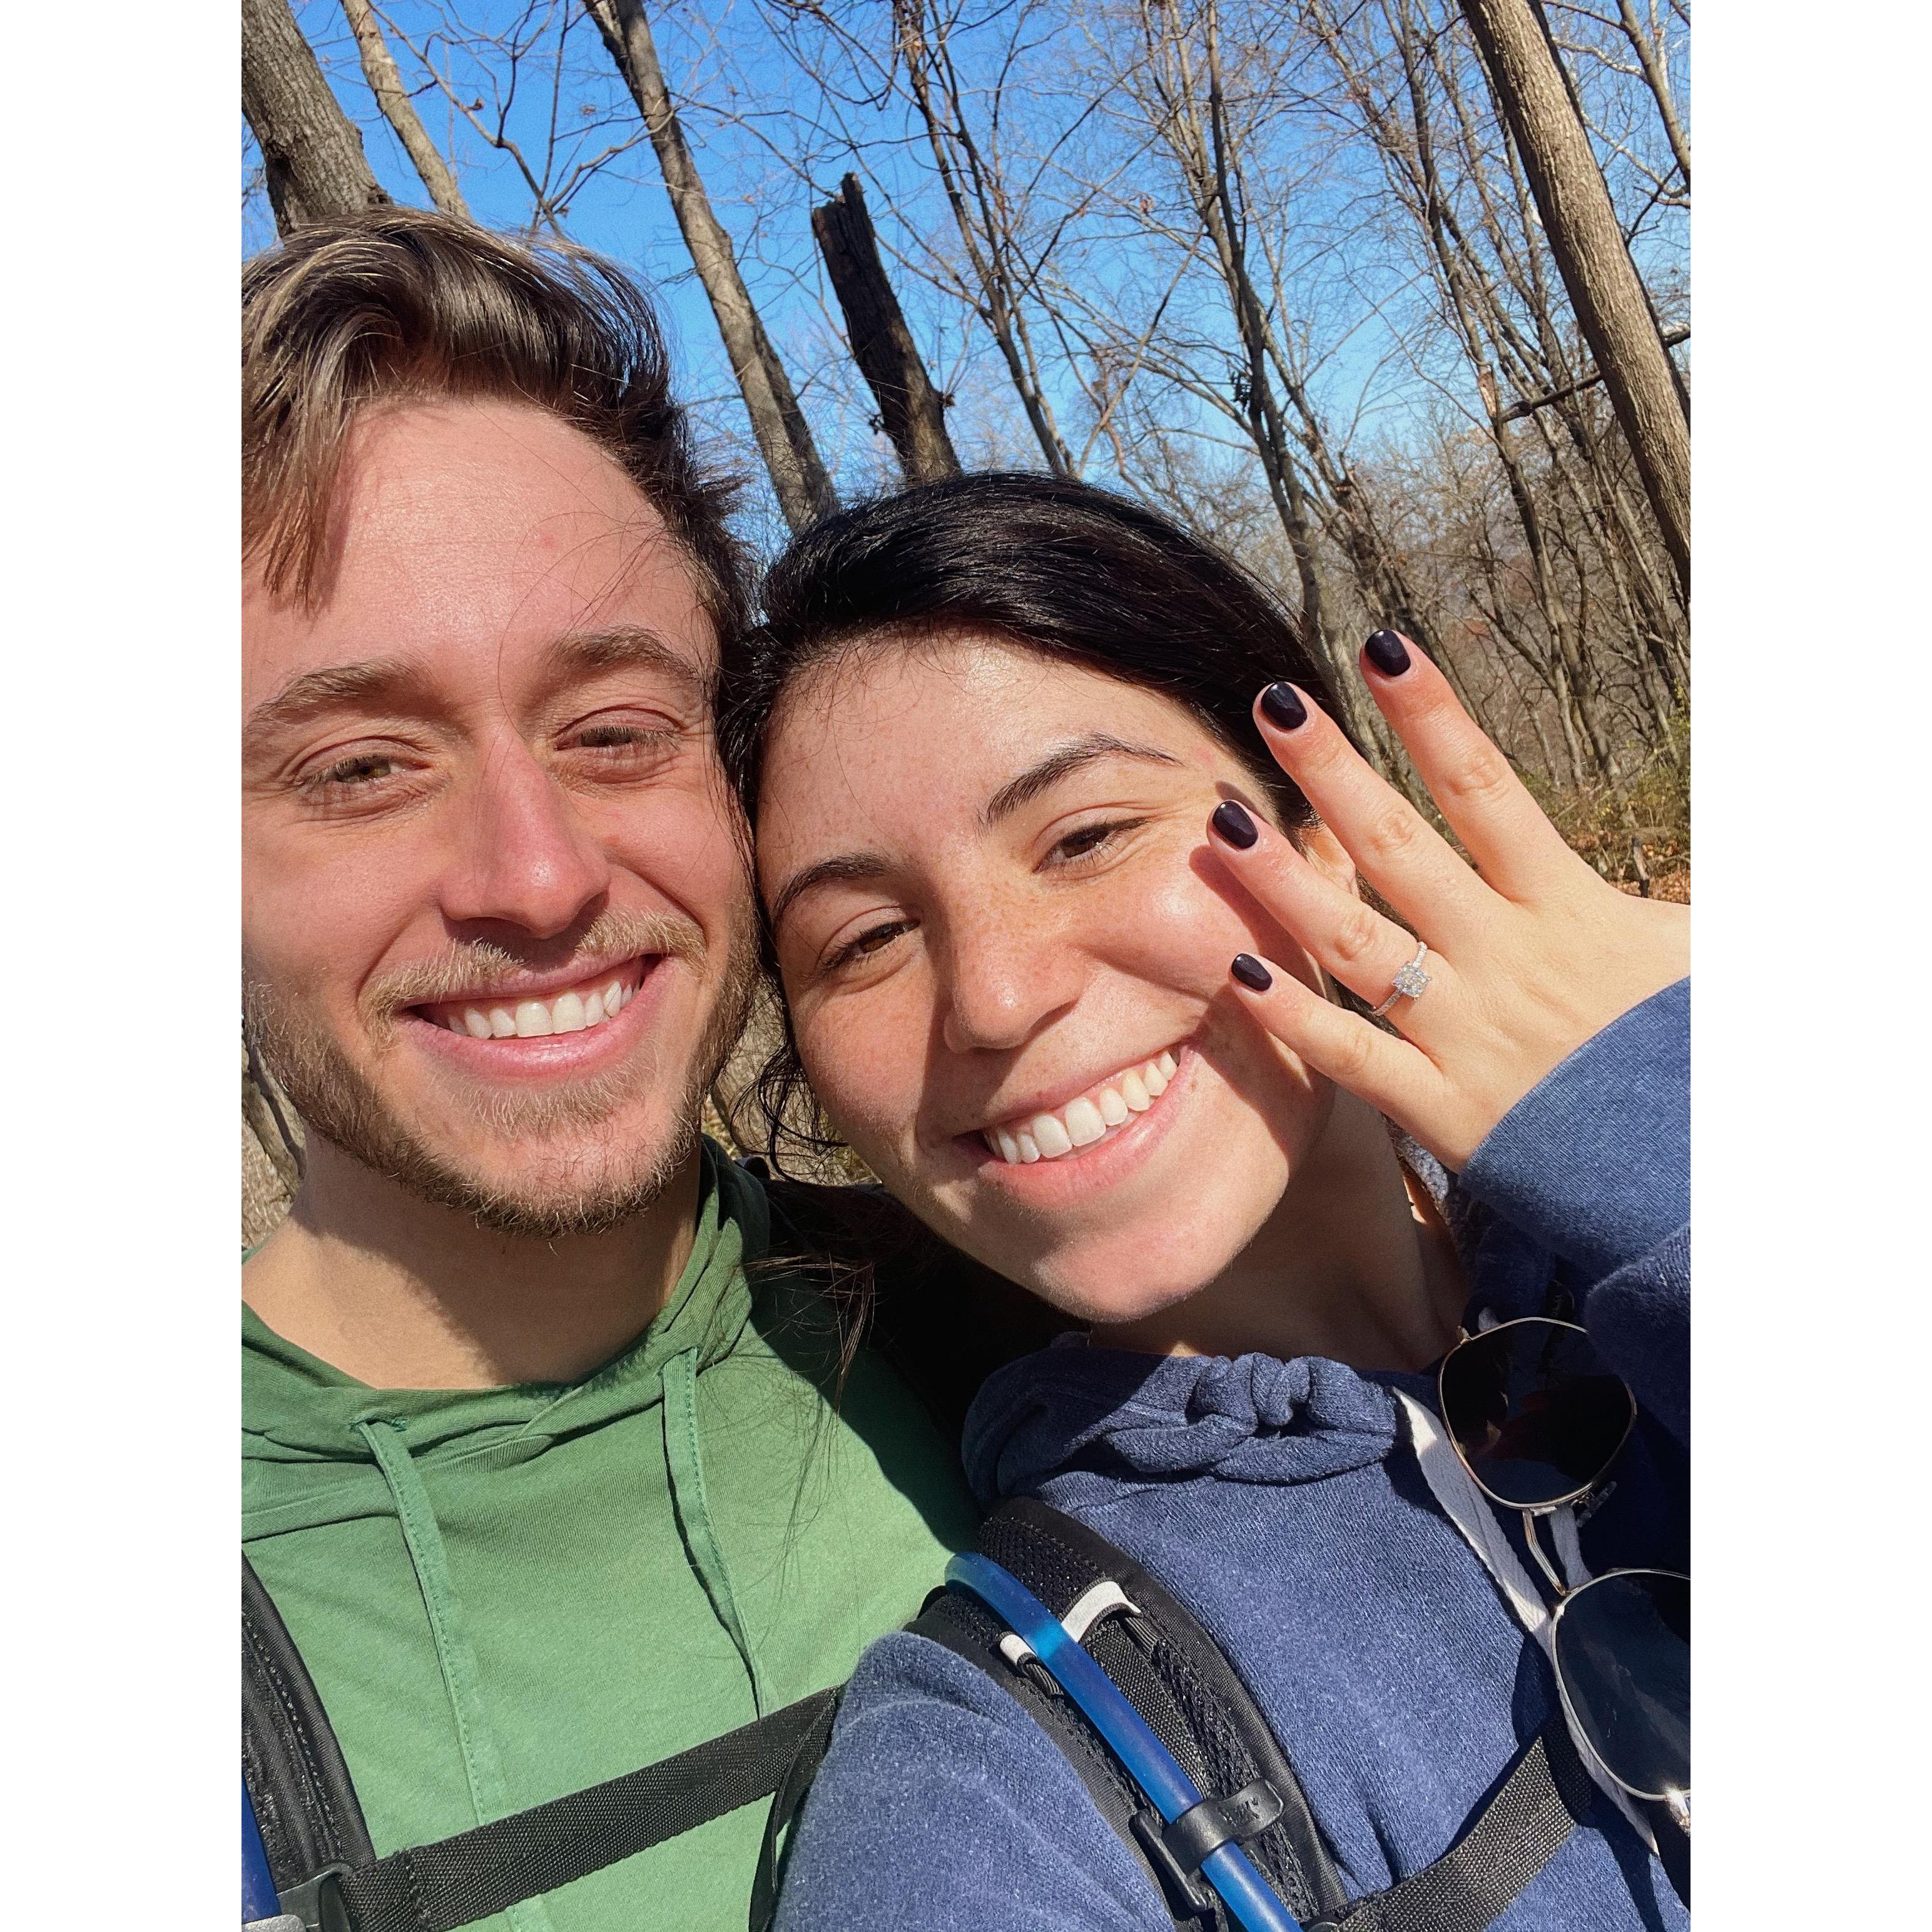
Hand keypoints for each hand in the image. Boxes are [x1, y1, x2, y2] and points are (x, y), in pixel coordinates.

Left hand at [1205, 632, 1688, 1171]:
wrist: (1708, 1181)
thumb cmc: (1700, 1053)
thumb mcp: (1704, 950)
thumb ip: (1667, 887)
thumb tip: (1671, 839)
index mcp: (1569, 908)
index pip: (1489, 791)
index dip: (1436, 717)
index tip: (1384, 649)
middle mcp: (1505, 959)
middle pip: (1404, 849)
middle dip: (1337, 772)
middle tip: (1274, 704)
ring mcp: (1467, 1034)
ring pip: (1357, 945)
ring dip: (1286, 883)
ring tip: (1223, 823)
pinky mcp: (1446, 1109)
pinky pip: (1355, 1058)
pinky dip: (1295, 1018)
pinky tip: (1237, 974)